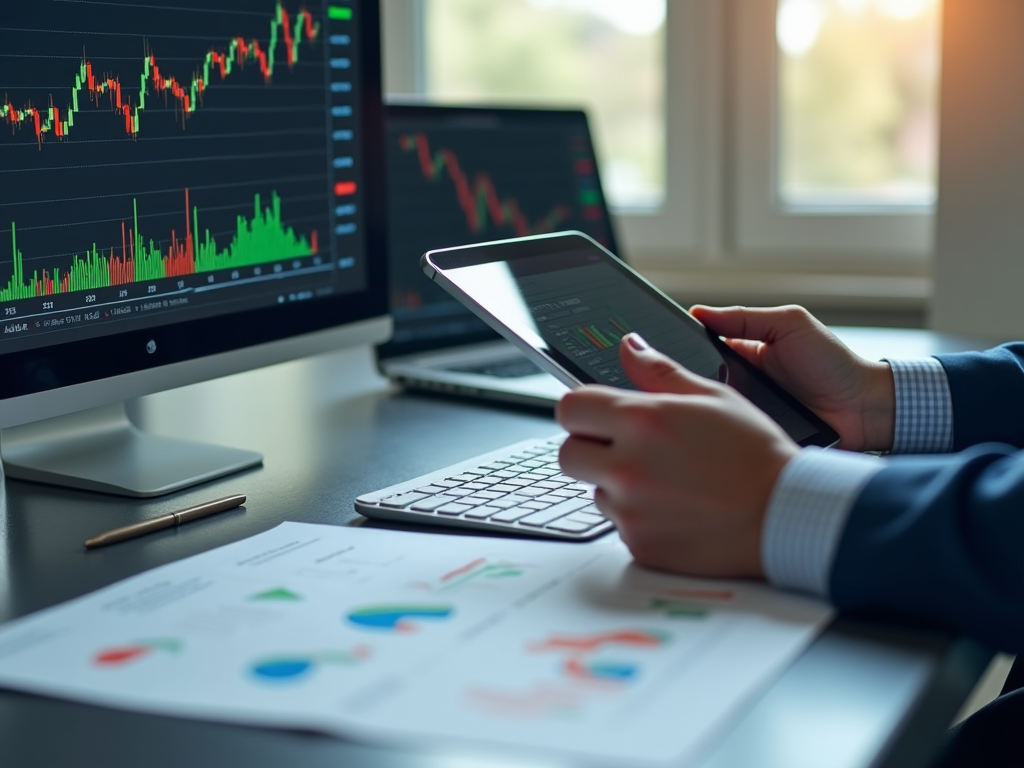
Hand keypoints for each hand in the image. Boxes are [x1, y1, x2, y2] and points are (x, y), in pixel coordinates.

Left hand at [556, 334, 799, 578]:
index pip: (570, 407)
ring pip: (594, 490)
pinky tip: (675, 507)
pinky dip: (637, 516)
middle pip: (567, 453)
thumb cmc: (755, 454)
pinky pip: (618, 524)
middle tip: (626, 448)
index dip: (582, 408)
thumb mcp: (713, 397)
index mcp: (643, 422)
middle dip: (589, 447)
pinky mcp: (638, 545)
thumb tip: (628, 346)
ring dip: (616, 484)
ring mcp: (631, 510)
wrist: (783, 516)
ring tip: (666, 480)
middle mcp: (628, 467)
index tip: (597, 413)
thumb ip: (659, 370)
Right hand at [690, 305, 894, 451]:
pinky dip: (726, 431)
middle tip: (681, 382)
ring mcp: (746, 412)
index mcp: (743, 353)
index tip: (667, 347)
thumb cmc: (833, 363)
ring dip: (707, 408)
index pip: (700, 349)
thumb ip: (744, 318)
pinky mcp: (755, 437)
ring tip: (697, 406)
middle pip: (700, 382)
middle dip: (691, 382)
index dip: (683, 348)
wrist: (864, 409)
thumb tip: (698, 312)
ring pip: (711, 411)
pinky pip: (731, 434)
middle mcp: (740, 383)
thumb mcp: (789, 325)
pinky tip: (720, 429)